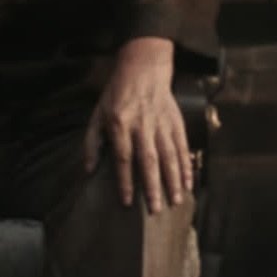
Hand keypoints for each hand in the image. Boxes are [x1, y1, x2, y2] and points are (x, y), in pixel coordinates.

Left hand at [85, 37, 190, 212]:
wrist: (143, 67)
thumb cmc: (117, 93)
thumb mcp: (98, 113)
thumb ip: (92, 142)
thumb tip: (88, 169)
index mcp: (120, 124)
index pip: (123, 157)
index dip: (125, 181)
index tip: (128, 201)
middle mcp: (142, 125)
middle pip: (149, 160)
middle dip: (153, 186)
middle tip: (155, 209)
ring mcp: (161, 123)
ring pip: (169, 155)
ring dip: (172, 180)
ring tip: (175, 200)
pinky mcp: (175, 121)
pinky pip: (182, 146)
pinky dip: (185, 165)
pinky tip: (188, 181)